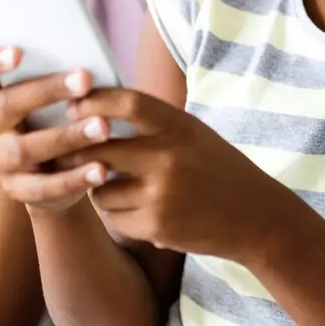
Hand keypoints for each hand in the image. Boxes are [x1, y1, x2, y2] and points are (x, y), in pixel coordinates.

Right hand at [0, 48, 118, 217]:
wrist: (57, 174)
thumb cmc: (58, 119)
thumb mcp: (54, 99)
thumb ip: (61, 80)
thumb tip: (89, 65)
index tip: (17, 51)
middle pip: (6, 105)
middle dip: (47, 90)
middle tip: (84, 78)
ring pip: (25, 149)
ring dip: (66, 136)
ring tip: (102, 127)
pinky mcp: (18, 190)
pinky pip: (44, 187)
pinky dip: (74, 178)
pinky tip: (101, 170)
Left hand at [52, 88, 303, 260]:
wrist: (255, 217)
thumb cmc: (218, 170)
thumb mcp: (193, 135)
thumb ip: (152, 123)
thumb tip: (92, 110)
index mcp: (180, 127)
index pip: (127, 102)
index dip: (94, 101)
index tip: (73, 105)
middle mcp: (169, 157)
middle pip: (98, 146)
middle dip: (76, 151)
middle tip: (69, 152)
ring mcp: (161, 193)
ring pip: (100, 187)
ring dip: (101, 188)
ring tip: (123, 188)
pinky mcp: (156, 225)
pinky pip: (113, 217)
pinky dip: (119, 215)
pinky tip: (142, 212)